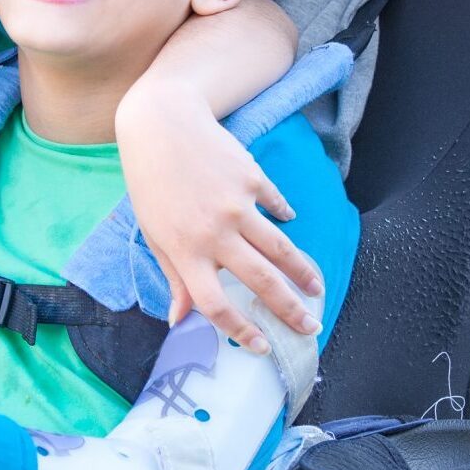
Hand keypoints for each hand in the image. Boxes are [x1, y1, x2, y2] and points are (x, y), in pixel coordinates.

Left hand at [116, 85, 322, 352]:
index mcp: (186, 252)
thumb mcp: (155, 234)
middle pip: (261, 281)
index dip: (241, 331)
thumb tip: (179, 320)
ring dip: (303, 273)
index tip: (261, 345)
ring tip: (317, 290)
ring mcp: (237, 205)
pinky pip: (275, 205)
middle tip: (311, 327)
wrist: (162, 125)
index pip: (216, 304)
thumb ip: (173, 278)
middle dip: (290, 310)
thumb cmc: (151, 184)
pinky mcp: (252, 178)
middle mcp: (214, 232)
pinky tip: (290, 224)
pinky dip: (285, 217)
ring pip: (281, 248)